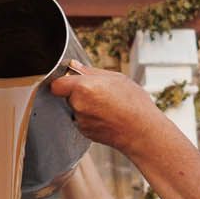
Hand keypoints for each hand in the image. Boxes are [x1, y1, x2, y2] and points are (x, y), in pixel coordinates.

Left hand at [48, 61, 165, 153]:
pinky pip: (83, 120)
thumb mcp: (116, 78)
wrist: (143, 132)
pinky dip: (91, 117)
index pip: (56, 84)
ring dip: (86, 106)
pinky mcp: (85, 133)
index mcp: (83, 88)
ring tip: (108, 105)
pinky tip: (108, 116)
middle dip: (79, 92)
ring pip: (76, 108)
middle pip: (68, 95)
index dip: (63, 81)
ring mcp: (81, 121)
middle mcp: (78, 106)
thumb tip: (74, 66)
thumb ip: (90, 72)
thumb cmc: (134, 104)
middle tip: (100, 92)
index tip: (71, 79)